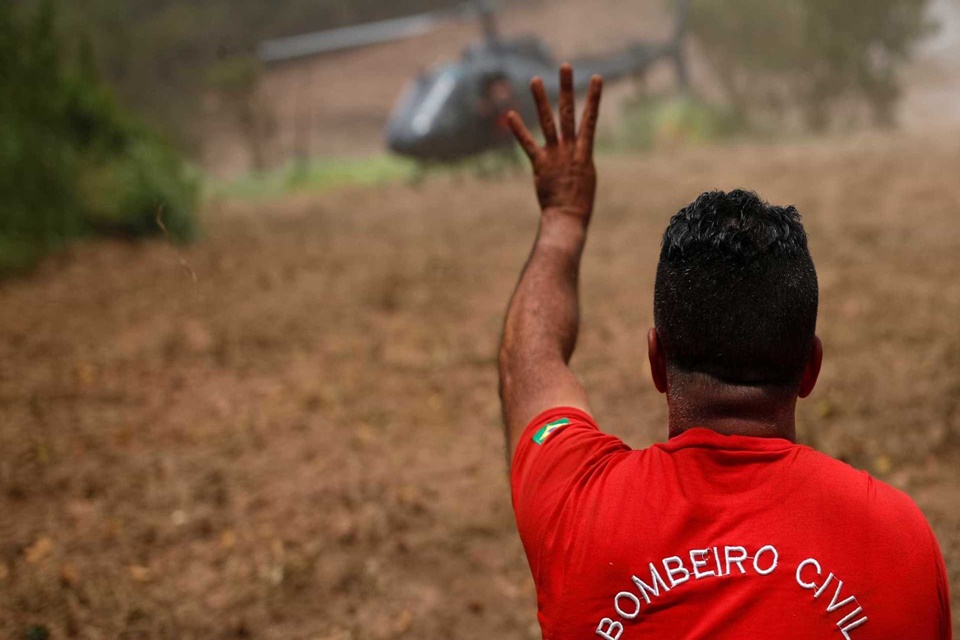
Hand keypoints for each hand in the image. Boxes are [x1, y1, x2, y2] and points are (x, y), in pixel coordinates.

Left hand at [507, 64, 602, 221]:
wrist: (568, 218)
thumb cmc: (579, 202)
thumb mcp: (586, 177)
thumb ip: (579, 160)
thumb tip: (577, 153)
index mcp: (585, 152)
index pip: (591, 119)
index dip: (594, 98)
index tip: (596, 78)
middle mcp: (570, 149)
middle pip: (569, 113)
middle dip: (567, 89)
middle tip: (565, 67)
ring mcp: (555, 155)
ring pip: (548, 123)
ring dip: (542, 100)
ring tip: (535, 80)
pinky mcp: (540, 165)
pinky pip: (528, 144)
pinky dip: (519, 130)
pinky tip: (510, 115)